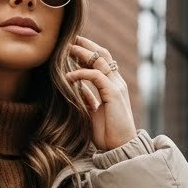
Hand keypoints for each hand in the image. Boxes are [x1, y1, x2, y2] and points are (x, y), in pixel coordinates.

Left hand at [65, 36, 138, 152]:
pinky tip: (68, 77)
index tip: (72, 48)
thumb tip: (78, 90)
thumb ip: (88, 100)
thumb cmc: (108, 134)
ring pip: (100, 60)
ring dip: (82, 53)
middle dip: (86, 45)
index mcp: (113, 86)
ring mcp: (116, 87)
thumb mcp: (93, 114)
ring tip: (67, 49)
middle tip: (70, 39)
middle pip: (103, 54)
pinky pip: (96, 76)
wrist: (120, 148)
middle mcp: (116, 83)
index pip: (102, 62)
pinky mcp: (114, 94)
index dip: (88, 53)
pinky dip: (81, 74)